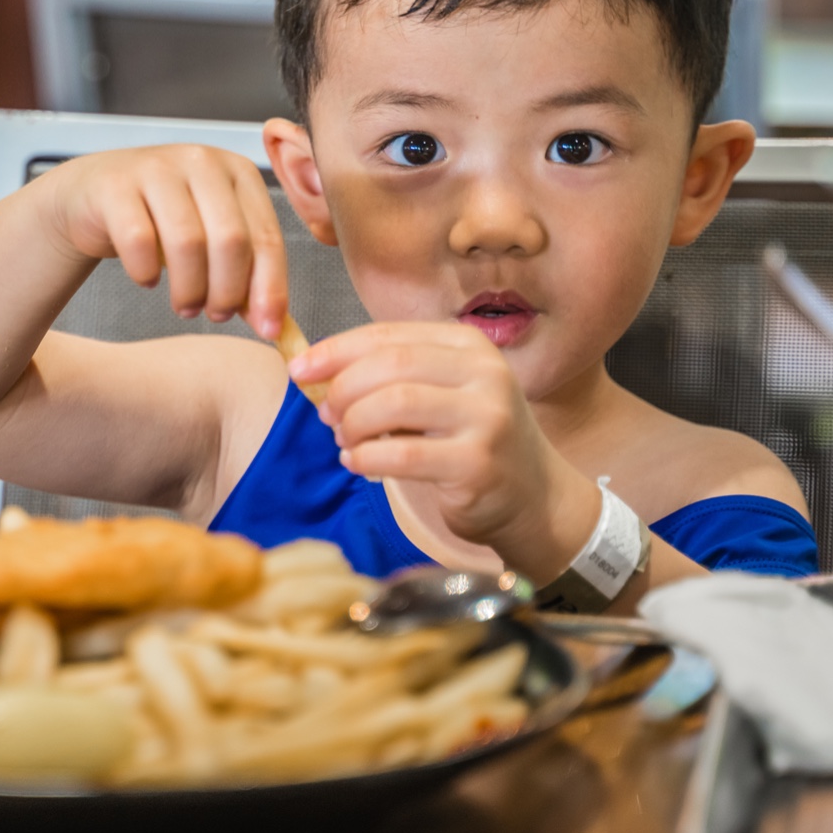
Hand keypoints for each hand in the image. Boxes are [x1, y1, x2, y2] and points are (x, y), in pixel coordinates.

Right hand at [40, 145, 288, 339]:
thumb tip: (272, 323)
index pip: (266, 236)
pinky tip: (147, 278)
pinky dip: (146, 271)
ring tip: (185, 306)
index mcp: (238, 171)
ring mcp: (156, 168)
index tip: (269, 329)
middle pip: (231, 240)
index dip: (271, 287)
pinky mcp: (114, 185)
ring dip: (189, 289)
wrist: (93, 195)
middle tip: (215, 315)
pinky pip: (139, 241)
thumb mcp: (211, 238)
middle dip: (227, 291)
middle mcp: (201, 161)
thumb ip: (244, 275)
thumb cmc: (160, 219)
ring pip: (187, 243)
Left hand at [290, 322, 596, 569]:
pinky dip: (367, 457)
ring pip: (393, 404)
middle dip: (343, 389)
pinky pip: (402, 455)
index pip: (389, 335)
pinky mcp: (477, 463)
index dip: (336, 350)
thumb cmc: (471, 440)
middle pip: (389, 365)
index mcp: (469, 345)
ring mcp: (485, 417)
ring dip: (354, 423)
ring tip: (346, 440)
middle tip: (327, 415)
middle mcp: (484, 373)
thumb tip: (315, 371)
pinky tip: (359, 463)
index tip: (299, 370)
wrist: (533, 497)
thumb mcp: (441, 393)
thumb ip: (391, 376)